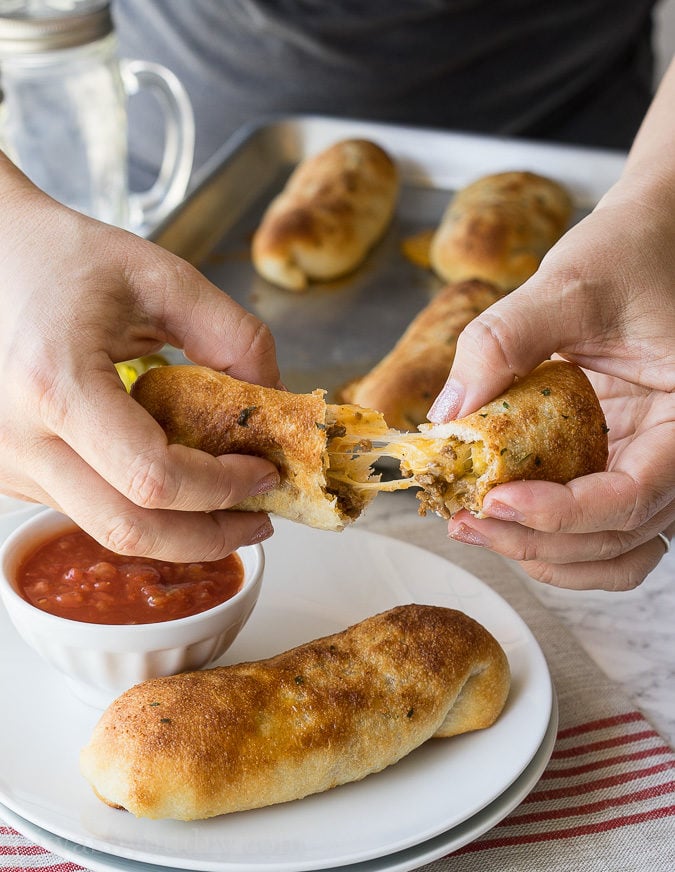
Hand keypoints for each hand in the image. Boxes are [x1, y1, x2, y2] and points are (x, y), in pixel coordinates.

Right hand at [0, 156, 281, 560]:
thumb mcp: (163, 279)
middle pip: (129, 529)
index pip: (153, 477)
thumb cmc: (66, 259)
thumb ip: (233, 336)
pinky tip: (175, 483)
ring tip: (226, 505)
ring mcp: (6, 461)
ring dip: (178, 530)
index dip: (222, 488)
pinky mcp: (8, 469)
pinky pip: (86, 509)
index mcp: (56, 383)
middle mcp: (18, 437)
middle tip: (258, 522)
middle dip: (207, 538)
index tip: (264, 475)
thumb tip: (273, 400)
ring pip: (107, 529)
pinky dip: (141, 509)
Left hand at [428, 178, 674, 590]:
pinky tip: (498, 515)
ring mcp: (651, 466)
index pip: (633, 496)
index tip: (495, 498)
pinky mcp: (622, 463)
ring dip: (542, 554)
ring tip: (472, 526)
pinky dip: (550, 538)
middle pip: (616, 537)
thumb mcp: (569, 284)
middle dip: (535, 541)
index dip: (563, 513)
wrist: (648, 244)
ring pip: (610, 551)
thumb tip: (446, 415)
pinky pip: (596, 530)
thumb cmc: (628, 254)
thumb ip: (505, 340)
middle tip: (464, 519)